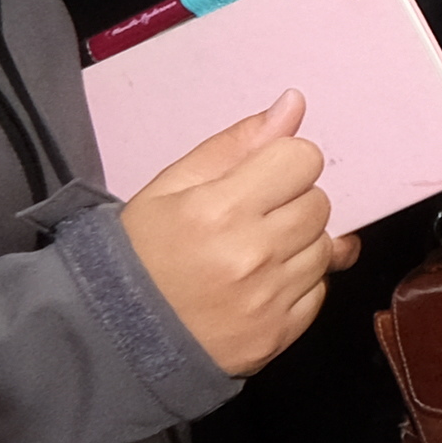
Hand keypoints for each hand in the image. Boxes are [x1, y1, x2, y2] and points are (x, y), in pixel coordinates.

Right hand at [124, 91, 346, 376]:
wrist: (117, 338)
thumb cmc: (140, 255)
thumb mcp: (170, 187)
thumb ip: (236, 145)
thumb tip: (293, 105)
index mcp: (221, 209)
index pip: (302, 159)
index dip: (283, 164)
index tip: (261, 179)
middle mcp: (252, 254)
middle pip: (318, 203)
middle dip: (291, 203)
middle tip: (250, 219)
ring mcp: (268, 299)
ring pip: (324, 247)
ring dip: (297, 244)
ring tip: (250, 254)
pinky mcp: (278, 335)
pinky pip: (319, 291)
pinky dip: (298, 285)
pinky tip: (260, 285)